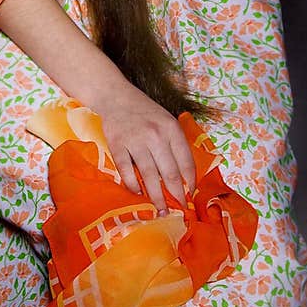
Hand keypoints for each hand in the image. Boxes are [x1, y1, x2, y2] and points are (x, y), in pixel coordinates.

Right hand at [89, 77, 195, 212]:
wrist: (115, 96)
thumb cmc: (144, 111)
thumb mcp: (166, 121)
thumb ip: (175, 144)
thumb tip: (184, 176)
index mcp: (171, 129)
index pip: (186, 161)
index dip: (190, 181)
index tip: (191, 194)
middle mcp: (155, 135)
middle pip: (169, 173)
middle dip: (177, 194)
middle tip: (181, 209)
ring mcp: (135, 140)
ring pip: (149, 175)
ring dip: (156, 197)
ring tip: (162, 210)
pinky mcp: (117, 145)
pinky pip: (126, 170)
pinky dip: (132, 185)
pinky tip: (138, 193)